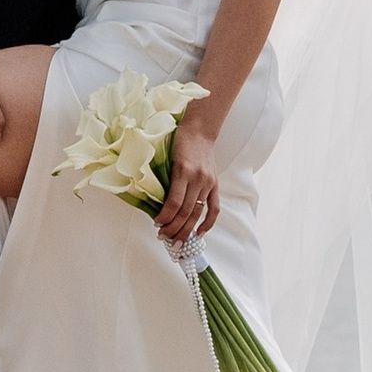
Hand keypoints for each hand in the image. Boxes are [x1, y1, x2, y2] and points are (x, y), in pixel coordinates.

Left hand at [156, 121, 220, 247]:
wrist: (199, 130)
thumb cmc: (179, 142)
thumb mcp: (167, 158)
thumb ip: (165, 180)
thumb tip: (158, 205)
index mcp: (183, 171)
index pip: (174, 202)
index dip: (165, 216)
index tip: (156, 224)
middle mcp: (198, 178)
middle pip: (186, 211)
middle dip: (174, 228)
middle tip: (163, 238)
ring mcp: (208, 183)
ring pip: (197, 213)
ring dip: (186, 230)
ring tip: (177, 241)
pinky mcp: (215, 185)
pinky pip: (214, 208)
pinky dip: (207, 223)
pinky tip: (198, 234)